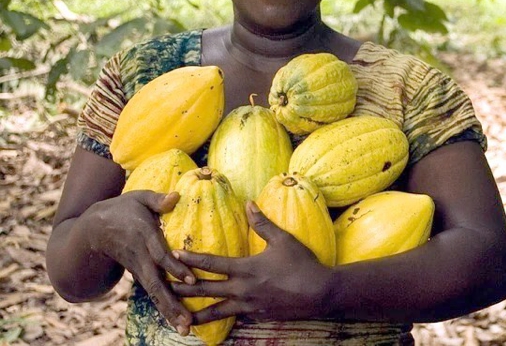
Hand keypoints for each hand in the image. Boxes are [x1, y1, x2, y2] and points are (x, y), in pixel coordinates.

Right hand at [85, 190, 194, 334]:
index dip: (175, 267)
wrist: (92, 230)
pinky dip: (164, 307)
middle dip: (172, 303)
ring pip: (154, 293)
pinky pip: (153, 292)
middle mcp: (141, 257)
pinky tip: (177, 321)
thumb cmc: (122, 209)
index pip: (160, 255)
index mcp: (144, 237)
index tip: (190, 280)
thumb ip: (158, 199)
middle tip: (186, 321)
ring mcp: (139, 268)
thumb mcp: (138, 197)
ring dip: (169, 311)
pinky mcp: (139, 274)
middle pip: (157, 283)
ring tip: (184, 329)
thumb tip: (176, 196)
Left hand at [170, 202, 332, 324]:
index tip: (173, 255)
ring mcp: (249, 306)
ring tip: (180, 317)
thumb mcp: (283, 240)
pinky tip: (213, 322)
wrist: (320, 293)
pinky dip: (220, 320)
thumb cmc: (302, 264)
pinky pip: (234, 318)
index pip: (212, 263)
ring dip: (196, 314)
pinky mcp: (257, 316)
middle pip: (206, 290)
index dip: (191, 258)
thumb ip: (262, 223)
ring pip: (216, 311)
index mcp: (246, 269)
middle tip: (164, 287)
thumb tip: (249, 203)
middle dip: (183, 288)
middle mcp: (242, 289)